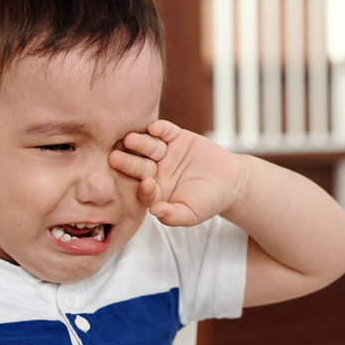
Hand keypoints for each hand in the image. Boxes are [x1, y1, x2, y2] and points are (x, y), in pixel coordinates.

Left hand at [109, 119, 242, 225]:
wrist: (229, 182)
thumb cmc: (208, 202)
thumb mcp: (191, 214)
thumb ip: (173, 216)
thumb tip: (155, 212)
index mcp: (154, 191)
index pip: (143, 190)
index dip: (144, 189)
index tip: (146, 185)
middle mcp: (155, 171)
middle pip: (139, 166)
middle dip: (128, 163)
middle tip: (114, 158)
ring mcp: (164, 153)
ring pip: (149, 147)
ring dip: (140, 143)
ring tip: (130, 140)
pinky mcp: (175, 137)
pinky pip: (165, 132)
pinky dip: (160, 129)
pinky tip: (153, 127)